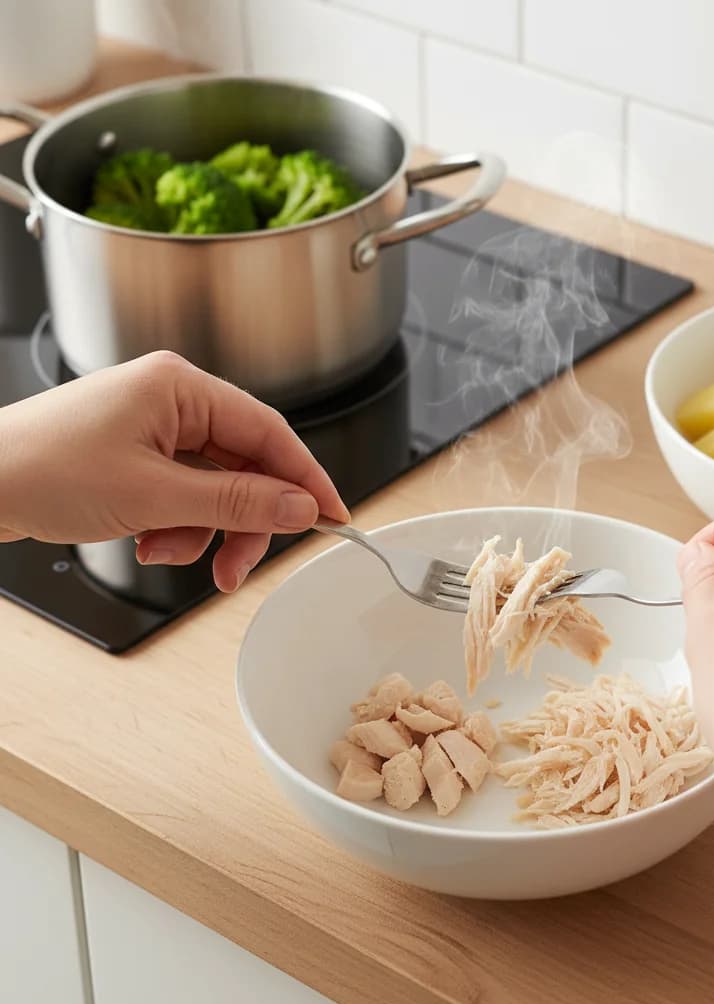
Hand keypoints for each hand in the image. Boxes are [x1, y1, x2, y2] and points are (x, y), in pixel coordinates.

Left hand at [0, 351, 348, 592]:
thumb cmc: (39, 469)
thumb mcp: (154, 495)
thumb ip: (237, 502)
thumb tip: (301, 506)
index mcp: (182, 388)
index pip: (271, 433)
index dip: (306, 480)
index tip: (334, 517)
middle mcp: (173, 402)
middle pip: (246, 466)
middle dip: (243, 522)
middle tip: (235, 565)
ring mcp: (154, 430)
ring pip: (217, 488)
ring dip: (203, 531)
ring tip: (168, 553)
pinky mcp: (137, 456)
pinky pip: (185, 496)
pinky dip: (176, 528)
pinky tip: (148, 541)